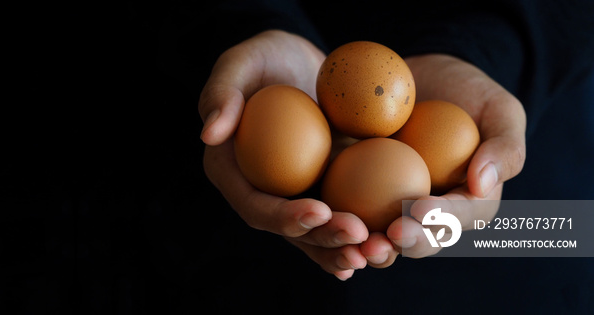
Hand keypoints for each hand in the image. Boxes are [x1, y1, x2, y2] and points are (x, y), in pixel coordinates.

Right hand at [199, 30, 369, 279]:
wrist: (300, 61)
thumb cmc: (266, 58)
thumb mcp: (241, 62)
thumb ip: (221, 92)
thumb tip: (209, 133)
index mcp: (232, 172)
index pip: (253, 205)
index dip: (283, 216)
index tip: (320, 211)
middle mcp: (262, 191)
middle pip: (289, 229)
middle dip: (323, 239)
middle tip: (357, 235)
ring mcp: (294, 194)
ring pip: (317, 232)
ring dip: (345, 247)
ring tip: (375, 252)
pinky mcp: (324, 188)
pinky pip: (341, 215)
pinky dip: (360, 233)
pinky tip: (383, 243)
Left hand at [358, 54, 526, 264]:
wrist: (420, 79)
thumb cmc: (468, 94)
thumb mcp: (499, 111)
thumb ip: (505, 147)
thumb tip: (483, 183)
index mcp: (469, 205)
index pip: (459, 218)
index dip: (442, 218)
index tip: (419, 207)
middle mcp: (432, 216)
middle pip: (422, 240)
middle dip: (407, 244)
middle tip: (388, 235)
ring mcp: (395, 209)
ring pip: (385, 239)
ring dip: (372, 248)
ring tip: (356, 245)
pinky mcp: (362, 196)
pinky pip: (352, 215)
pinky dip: (340, 224)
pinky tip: (325, 220)